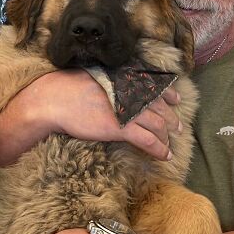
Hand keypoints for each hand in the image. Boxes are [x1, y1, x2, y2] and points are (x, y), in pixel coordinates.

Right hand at [20, 70, 181, 161]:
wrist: (55, 100)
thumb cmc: (67, 88)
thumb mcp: (95, 77)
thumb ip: (111, 82)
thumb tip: (116, 89)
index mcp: (125, 78)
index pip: (154, 84)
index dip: (168, 93)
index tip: (176, 99)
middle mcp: (131, 92)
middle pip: (160, 106)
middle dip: (172, 118)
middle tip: (178, 127)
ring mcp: (128, 110)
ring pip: (158, 124)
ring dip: (167, 136)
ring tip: (171, 145)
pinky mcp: (122, 128)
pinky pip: (148, 140)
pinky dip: (160, 149)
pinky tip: (165, 155)